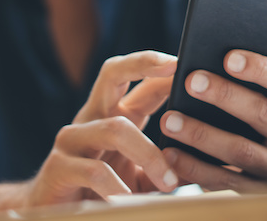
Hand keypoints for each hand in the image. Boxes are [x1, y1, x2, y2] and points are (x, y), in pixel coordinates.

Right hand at [23, 51, 178, 206]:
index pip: (140, 81)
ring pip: (115, 129)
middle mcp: (92, 118)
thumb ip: (169, 163)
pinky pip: (95, 171)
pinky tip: (130, 202)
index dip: (162, 67)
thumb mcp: (143, 176)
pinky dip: (118, 188)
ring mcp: (72, 139)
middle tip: (172, 65)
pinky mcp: (57, 166)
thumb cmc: (105, 193)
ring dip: (148, 155)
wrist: (55, 217)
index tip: (190, 62)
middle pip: (112, 73)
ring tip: (168, 182)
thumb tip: (211, 157)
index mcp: (114, 115)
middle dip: (143, 63)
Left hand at [160, 49, 266, 192]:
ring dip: (201, 134)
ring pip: (241, 150)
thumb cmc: (263, 117)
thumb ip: (255, 83)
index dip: (261, 69)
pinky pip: (225, 180)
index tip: (228, 57)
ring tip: (170, 120)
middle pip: (264, 114)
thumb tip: (212, 59)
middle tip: (192, 81)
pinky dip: (195, 167)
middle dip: (225, 95)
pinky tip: (171, 153)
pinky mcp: (261, 194)